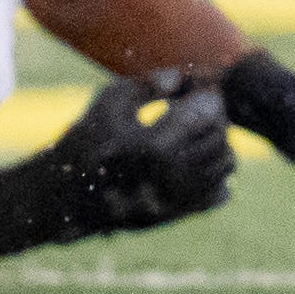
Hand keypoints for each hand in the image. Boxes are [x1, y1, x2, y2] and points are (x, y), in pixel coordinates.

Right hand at [0, 78, 233, 258]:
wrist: (67, 195)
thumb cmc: (87, 139)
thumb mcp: (111, 100)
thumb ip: (152, 83)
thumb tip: (187, 78)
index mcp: (155, 145)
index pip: (210, 112)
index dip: (209, 94)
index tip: (198, 88)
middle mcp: (170, 177)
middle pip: (221, 136)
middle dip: (215, 116)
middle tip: (195, 108)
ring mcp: (176, 200)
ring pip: (227, 164)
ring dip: (218, 142)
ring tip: (193, 132)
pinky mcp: (177, 216)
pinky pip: (220, 193)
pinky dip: (217, 173)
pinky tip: (193, 158)